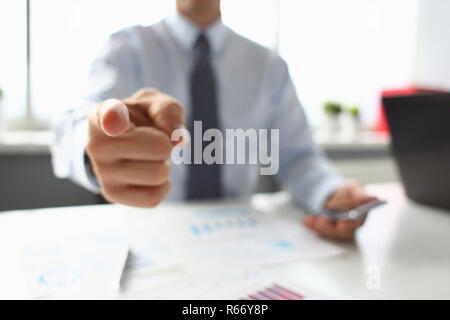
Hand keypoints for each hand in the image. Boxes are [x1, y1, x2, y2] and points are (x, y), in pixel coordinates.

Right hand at [86, 88, 187, 207]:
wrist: (119, 144)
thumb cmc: (140, 120)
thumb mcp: (154, 104)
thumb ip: (168, 111)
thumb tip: (179, 139)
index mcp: (105, 113)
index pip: (110, 116)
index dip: (114, 118)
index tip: (114, 122)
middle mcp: (97, 144)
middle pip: (158, 148)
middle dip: (167, 145)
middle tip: (156, 142)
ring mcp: (102, 172)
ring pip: (158, 174)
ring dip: (165, 165)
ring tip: (150, 158)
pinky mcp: (112, 194)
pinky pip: (153, 197)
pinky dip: (163, 187)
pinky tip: (151, 175)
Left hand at [302, 181, 376, 240]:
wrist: (332, 193)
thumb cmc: (347, 192)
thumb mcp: (354, 189)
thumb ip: (361, 196)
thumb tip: (374, 198)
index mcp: (360, 217)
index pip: (357, 224)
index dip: (350, 225)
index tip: (342, 223)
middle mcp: (350, 226)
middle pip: (342, 232)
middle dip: (331, 228)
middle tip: (323, 221)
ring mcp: (337, 229)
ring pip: (329, 232)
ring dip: (320, 227)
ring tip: (311, 219)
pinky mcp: (326, 229)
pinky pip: (319, 230)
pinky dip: (312, 225)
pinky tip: (307, 221)